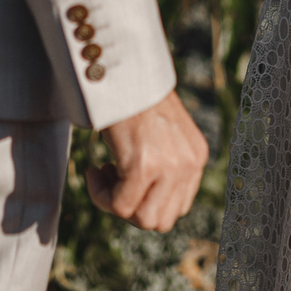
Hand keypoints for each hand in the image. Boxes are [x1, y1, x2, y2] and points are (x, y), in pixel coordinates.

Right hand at [88, 90, 207, 231]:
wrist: (122, 69)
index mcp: (197, 156)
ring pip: (143, 220)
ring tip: (104, 173)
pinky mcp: (144, 166)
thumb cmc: (134, 95)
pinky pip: (119, 205)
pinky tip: (93, 169)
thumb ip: (166, 162)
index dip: (147, 200)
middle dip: (133, 208)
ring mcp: (170, 167)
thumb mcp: (164, 131)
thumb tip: (144, 201)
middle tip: (113, 179)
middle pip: (162, 220)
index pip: (177, 207)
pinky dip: (100, 194)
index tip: (126, 177)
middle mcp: (190, 164)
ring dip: (117, 204)